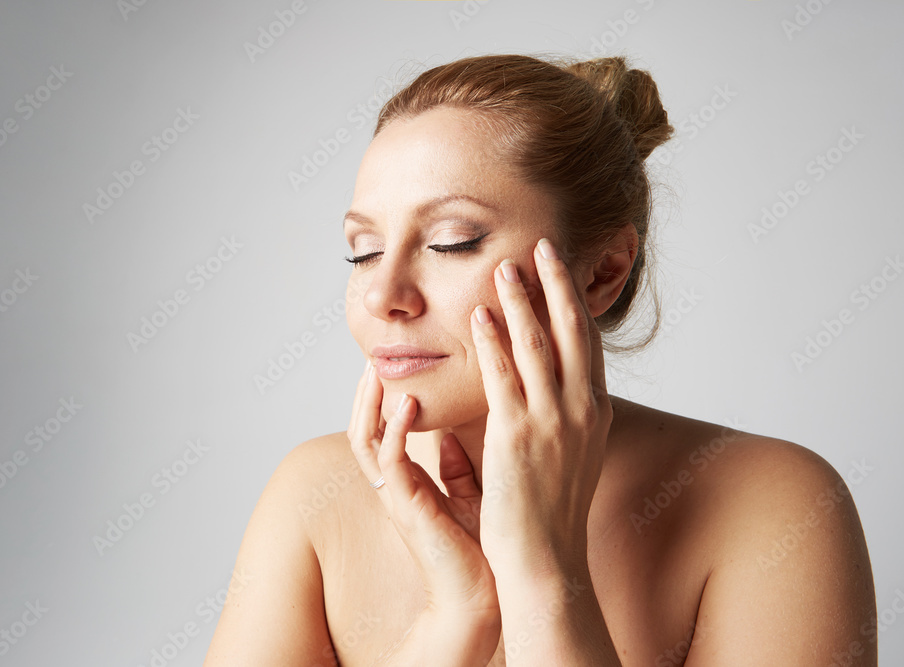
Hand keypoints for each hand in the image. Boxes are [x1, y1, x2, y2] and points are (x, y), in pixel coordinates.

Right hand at [347, 361, 501, 621]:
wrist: (486, 594)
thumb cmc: (481, 550)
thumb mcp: (471, 498)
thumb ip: (460, 469)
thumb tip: (456, 438)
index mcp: (410, 484)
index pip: (384, 433)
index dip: (383, 401)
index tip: (394, 368)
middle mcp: (396, 488)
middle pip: (364, 431)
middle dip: (364, 396)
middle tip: (371, 361)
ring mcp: (398, 497)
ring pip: (365, 441)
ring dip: (368, 406)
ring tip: (376, 374)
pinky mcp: (408, 507)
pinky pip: (390, 461)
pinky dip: (396, 429)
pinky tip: (409, 405)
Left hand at [471, 238, 613, 576]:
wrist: (546, 561)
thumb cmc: (551, 513)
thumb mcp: (569, 457)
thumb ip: (560, 418)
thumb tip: (546, 391)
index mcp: (595, 414)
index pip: (588, 345)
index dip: (574, 303)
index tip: (562, 270)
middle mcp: (581, 411)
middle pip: (571, 332)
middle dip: (556, 285)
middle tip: (542, 245)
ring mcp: (553, 422)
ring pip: (538, 346)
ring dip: (521, 302)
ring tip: (505, 267)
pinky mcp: (518, 436)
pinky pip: (505, 377)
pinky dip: (494, 342)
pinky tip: (482, 315)